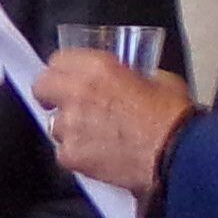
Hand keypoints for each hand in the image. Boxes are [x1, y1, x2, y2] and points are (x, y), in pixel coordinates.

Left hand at [41, 51, 194, 195]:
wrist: (175, 155)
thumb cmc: (173, 117)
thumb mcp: (158, 79)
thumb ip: (134, 75)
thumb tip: (132, 79)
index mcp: (97, 68)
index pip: (58, 61)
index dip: (64, 71)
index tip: (70, 78)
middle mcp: (76, 93)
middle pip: (42, 87)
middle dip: (52, 95)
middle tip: (69, 104)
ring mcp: (70, 126)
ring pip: (55, 124)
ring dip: (69, 129)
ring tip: (95, 137)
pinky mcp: (71, 156)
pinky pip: (64, 153)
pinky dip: (77, 155)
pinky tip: (99, 156)